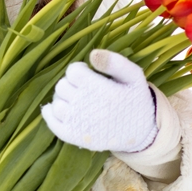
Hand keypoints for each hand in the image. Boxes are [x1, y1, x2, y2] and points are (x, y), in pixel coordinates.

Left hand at [41, 49, 157, 153]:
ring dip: (63, 98)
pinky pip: (52, 123)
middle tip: (84, 87)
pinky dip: (50, 114)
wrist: (141, 132)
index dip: (80, 69)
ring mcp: (78, 124)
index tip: (88, 73)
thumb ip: (115, 62)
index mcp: (100, 90)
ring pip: (56, 103)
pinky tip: (55, 108)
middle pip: (62, 86)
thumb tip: (92, 54)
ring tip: (76, 98)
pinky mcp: (74, 137)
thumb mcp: (134, 76)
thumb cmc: (135, 100)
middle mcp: (86, 107)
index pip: (73, 71)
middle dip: (71, 83)